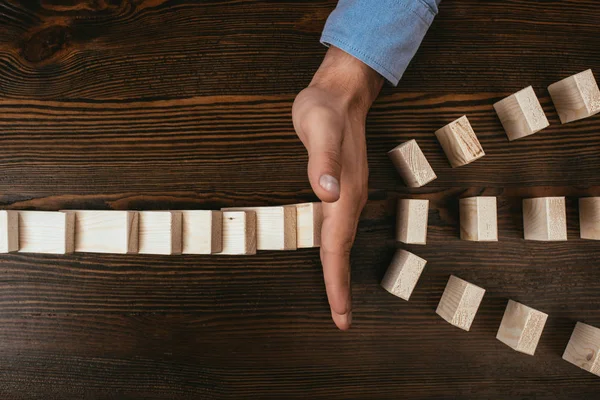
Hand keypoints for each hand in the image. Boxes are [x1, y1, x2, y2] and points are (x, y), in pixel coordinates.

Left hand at [292, 46, 382, 329]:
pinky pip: (337, 226)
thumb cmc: (324, 109)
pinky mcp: (340, 186)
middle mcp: (349, 198)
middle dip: (341, 286)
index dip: (337, 280)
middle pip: (342, 251)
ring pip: (340, 241)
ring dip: (339, 270)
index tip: (339, 312)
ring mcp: (347, 193)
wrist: (340, 93)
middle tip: (341, 318)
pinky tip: (330, 254)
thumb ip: (321, 160)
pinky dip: (335, 249)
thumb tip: (325, 192)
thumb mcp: (318, 127)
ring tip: (337, 297)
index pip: (337, 246)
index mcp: (345, 192)